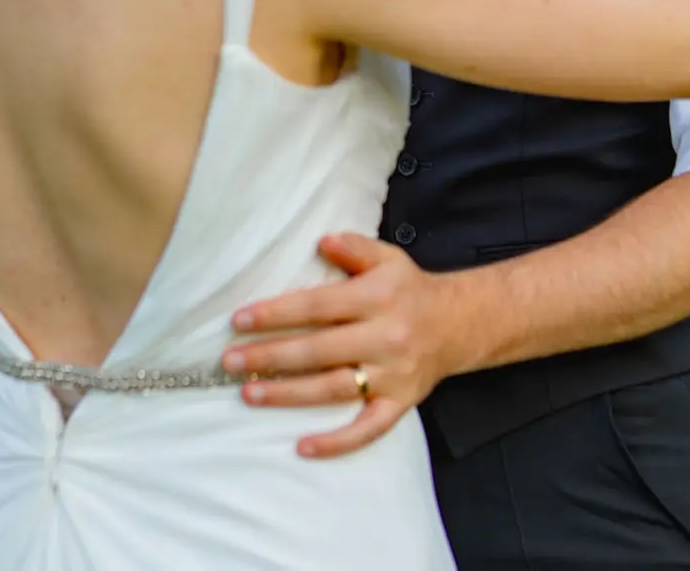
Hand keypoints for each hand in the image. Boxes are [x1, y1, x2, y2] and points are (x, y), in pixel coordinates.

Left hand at [220, 232, 461, 458]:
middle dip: (270, 357)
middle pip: (318, 350)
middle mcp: (384, 338)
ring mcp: (392, 375)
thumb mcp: (387, 258)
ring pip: (333, 389)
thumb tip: (321, 241)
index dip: (276, 314)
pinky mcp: (399, 404)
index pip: (317, 306)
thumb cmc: (410, 290)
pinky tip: (302, 447)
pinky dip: (336, 442)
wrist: (460, 325)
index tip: (239, 320)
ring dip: (288, 394)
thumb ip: (354, 248)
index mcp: (377, 298)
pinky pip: (367, 429)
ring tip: (248, 394)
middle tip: (230, 361)